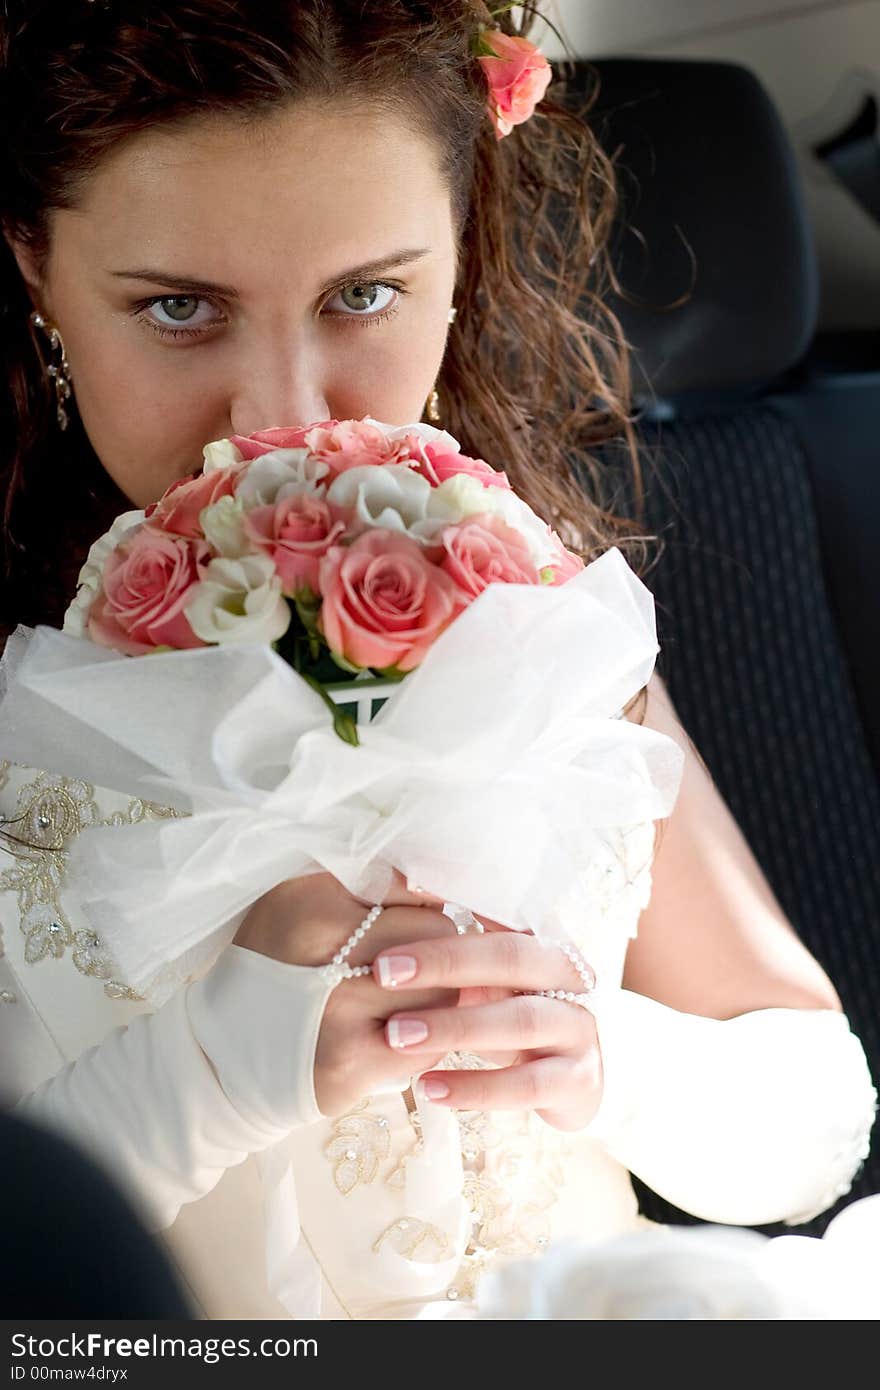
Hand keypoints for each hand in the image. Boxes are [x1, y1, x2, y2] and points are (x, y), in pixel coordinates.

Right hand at [233, 871, 466, 1113]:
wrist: (225, 1054)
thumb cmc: (276, 966)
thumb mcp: (303, 900)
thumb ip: (368, 882)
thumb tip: (437, 886)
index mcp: (311, 902)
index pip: (413, 888)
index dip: (425, 905)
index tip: (417, 920)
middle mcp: (323, 953)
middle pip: (436, 934)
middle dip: (438, 949)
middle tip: (418, 964)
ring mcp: (338, 1013)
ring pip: (442, 990)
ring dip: (436, 996)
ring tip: (404, 1000)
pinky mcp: (352, 1064)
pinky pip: (430, 1043)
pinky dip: (427, 1040)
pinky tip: (398, 1034)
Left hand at [372, 931, 602, 1131]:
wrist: (571, 1077)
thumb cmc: (510, 1012)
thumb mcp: (488, 975)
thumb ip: (455, 941)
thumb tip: (402, 887)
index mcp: (544, 939)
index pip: (496, 918)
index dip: (443, 924)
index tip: (387, 937)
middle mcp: (570, 976)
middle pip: (512, 957)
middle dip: (445, 963)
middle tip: (382, 975)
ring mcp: (580, 1028)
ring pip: (521, 1022)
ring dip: (455, 1026)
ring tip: (397, 1035)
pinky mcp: (582, 1081)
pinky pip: (527, 1085)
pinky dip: (477, 1087)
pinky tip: (429, 1088)